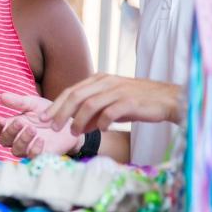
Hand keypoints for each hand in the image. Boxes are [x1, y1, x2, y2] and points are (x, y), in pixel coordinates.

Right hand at [0, 93, 60, 157]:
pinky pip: (32, 156)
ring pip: (16, 150)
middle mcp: (17, 138)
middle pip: (4, 140)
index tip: (0, 119)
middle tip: (20, 122)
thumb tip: (1, 96)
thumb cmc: (49, 113)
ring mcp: (28, 148)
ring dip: (22, 140)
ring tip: (32, 129)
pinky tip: (41, 139)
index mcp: (13, 125)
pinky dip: (34, 149)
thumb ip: (19, 102)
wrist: (70, 124)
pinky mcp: (40, 155)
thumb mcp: (34, 104)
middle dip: (10, 131)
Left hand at [42, 73, 184, 135]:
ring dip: (78, 120)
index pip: (71, 91)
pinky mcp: (131, 101)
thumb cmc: (138, 103)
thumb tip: (77, 127)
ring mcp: (118, 90)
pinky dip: (101, 122)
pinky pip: (110, 112)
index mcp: (100, 79)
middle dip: (60, 112)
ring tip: (73, 132)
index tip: (42, 118)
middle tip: (52, 127)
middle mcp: (107, 82)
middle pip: (76, 96)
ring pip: (90, 104)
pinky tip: (99, 130)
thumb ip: (94, 113)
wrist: (168, 100)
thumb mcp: (112, 104)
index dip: (55, 105)